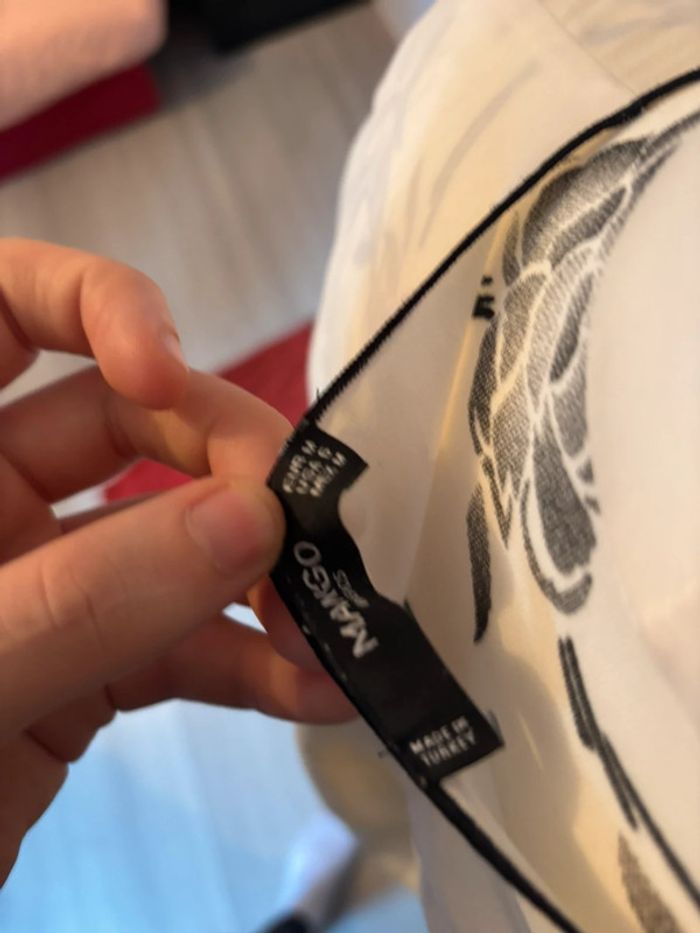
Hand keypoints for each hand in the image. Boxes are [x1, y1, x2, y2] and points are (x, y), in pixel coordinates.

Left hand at [0, 239, 352, 882]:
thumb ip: (87, 597)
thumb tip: (249, 522)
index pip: (2, 309)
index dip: (93, 303)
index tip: (165, 366)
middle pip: (131, 422)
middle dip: (229, 462)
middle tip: (303, 524)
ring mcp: (45, 584)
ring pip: (176, 537)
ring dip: (263, 576)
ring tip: (331, 622)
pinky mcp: (88, 667)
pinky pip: (182, 642)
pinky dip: (251, 664)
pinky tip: (315, 689)